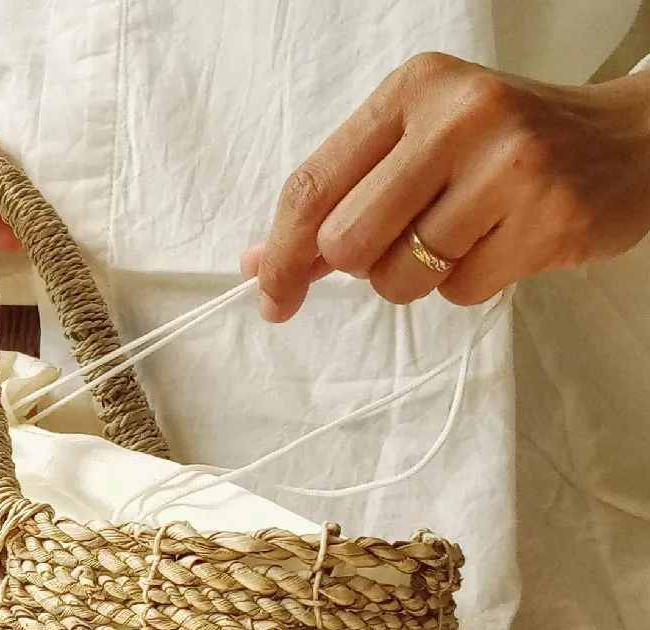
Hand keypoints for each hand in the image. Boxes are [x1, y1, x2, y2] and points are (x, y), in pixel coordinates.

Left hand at [245, 53, 649, 320]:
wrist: (628, 140)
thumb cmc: (502, 146)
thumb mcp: (416, 145)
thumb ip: (339, 198)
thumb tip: (260, 264)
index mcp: (414, 90)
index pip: (312, 186)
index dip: (280, 254)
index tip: (270, 295)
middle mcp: (460, 118)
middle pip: (347, 243)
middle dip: (362, 265)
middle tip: (403, 243)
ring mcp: (510, 169)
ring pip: (399, 278)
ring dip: (417, 277)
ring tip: (464, 233)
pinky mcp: (548, 221)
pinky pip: (459, 292)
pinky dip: (467, 283)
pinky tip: (501, 242)